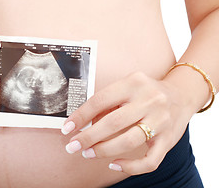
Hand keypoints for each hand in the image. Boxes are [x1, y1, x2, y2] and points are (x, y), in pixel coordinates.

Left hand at [61, 71, 194, 174]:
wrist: (181, 95)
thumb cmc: (146, 92)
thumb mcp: (126, 87)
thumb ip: (108, 103)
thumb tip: (83, 124)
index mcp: (134, 83)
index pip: (100, 100)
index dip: (81, 116)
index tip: (67, 128)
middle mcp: (149, 100)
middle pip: (113, 122)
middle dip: (88, 137)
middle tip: (73, 146)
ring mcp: (161, 121)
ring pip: (128, 141)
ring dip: (103, 150)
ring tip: (88, 153)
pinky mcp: (169, 140)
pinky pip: (150, 160)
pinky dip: (130, 167)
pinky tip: (114, 165)